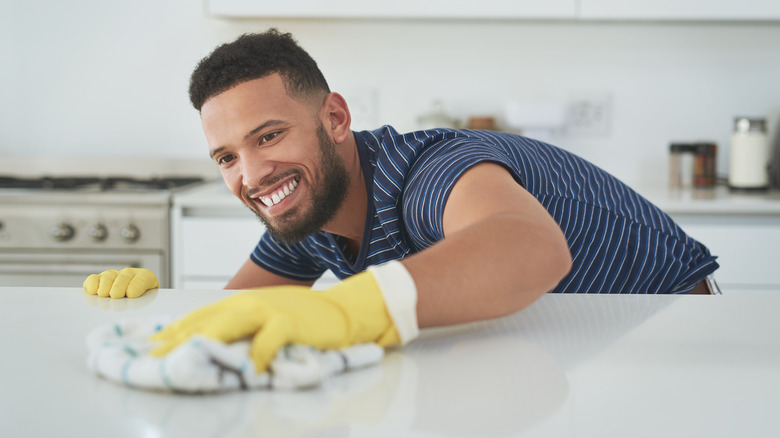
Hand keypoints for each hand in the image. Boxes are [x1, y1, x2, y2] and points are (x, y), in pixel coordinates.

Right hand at [83, 268, 158, 298]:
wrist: (137, 297)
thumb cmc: (142, 300)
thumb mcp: (149, 300)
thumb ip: (146, 300)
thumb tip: (132, 302)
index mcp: (145, 277)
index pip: (143, 279)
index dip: (136, 286)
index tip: (131, 294)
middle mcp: (128, 274)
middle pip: (123, 277)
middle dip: (118, 288)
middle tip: (116, 296)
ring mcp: (113, 275)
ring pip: (108, 277)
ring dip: (105, 287)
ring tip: (104, 296)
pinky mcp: (99, 280)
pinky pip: (93, 279)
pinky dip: (92, 284)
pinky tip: (93, 292)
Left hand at [149, 268, 407, 372]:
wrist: (341, 309)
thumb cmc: (304, 317)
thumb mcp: (267, 317)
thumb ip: (241, 329)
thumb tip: (211, 347)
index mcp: (241, 303)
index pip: (199, 316)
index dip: (173, 330)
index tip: (150, 345)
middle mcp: (249, 303)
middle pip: (206, 319)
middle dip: (177, 337)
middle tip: (153, 355)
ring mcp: (268, 310)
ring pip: (229, 324)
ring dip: (206, 341)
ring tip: (186, 358)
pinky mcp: (289, 322)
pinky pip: (268, 339)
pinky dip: (257, 355)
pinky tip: (247, 370)